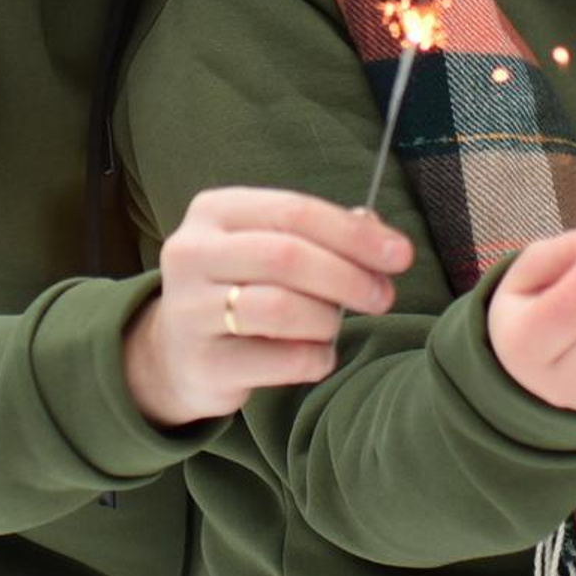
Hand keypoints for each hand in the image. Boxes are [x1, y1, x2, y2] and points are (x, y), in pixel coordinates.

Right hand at [124, 187, 413, 428]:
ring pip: (282, 309)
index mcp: (214, 211)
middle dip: (349, 276)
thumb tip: (380, 233)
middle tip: (383, 295)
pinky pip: (283, 360)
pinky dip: (316, 358)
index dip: (354, 233)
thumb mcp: (268, 247)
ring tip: (334, 326)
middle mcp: (192, 253)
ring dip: (328, 319)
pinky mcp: (204, 364)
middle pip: (288, 257)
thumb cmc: (239, 288)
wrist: (175, 353)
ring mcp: (190, 310)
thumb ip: (322, 234)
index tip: (399, 255)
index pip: (295, 211)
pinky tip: (316, 355)